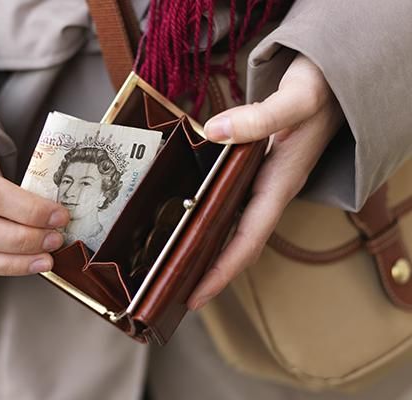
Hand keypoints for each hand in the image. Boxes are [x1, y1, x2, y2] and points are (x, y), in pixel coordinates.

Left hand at [188, 54, 344, 309]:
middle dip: (210, 271)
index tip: (195, 295)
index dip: (222, 270)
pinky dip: (214, 221)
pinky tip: (193, 221)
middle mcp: (272, 190)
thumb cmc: (321, 89)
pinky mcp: (259, 170)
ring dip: (210, 250)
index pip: (248, 239)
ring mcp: (266, 182)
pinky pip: (234, 205)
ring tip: (176, 266)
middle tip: (174, 290)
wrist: (336, 80)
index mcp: (280, 183)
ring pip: (236, 227)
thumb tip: (214, 132)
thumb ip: (260, 118)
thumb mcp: (296, 99)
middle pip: (239, 243)